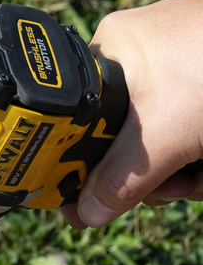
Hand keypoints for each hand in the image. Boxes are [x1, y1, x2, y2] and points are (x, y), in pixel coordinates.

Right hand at [61, 0, 202, 228]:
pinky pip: (186, 126)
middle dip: (145, 175)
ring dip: (178, 172)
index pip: (74, 120)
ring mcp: (177, 63)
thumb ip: (119, 182)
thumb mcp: (163, 139)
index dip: (79, 165)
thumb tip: (86, 214)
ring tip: (199, 175)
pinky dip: (198, 154)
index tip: (85, 201)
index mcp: (111, 49)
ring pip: (156, 139)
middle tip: (166, 189)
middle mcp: (138, 52)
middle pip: (118, 136)